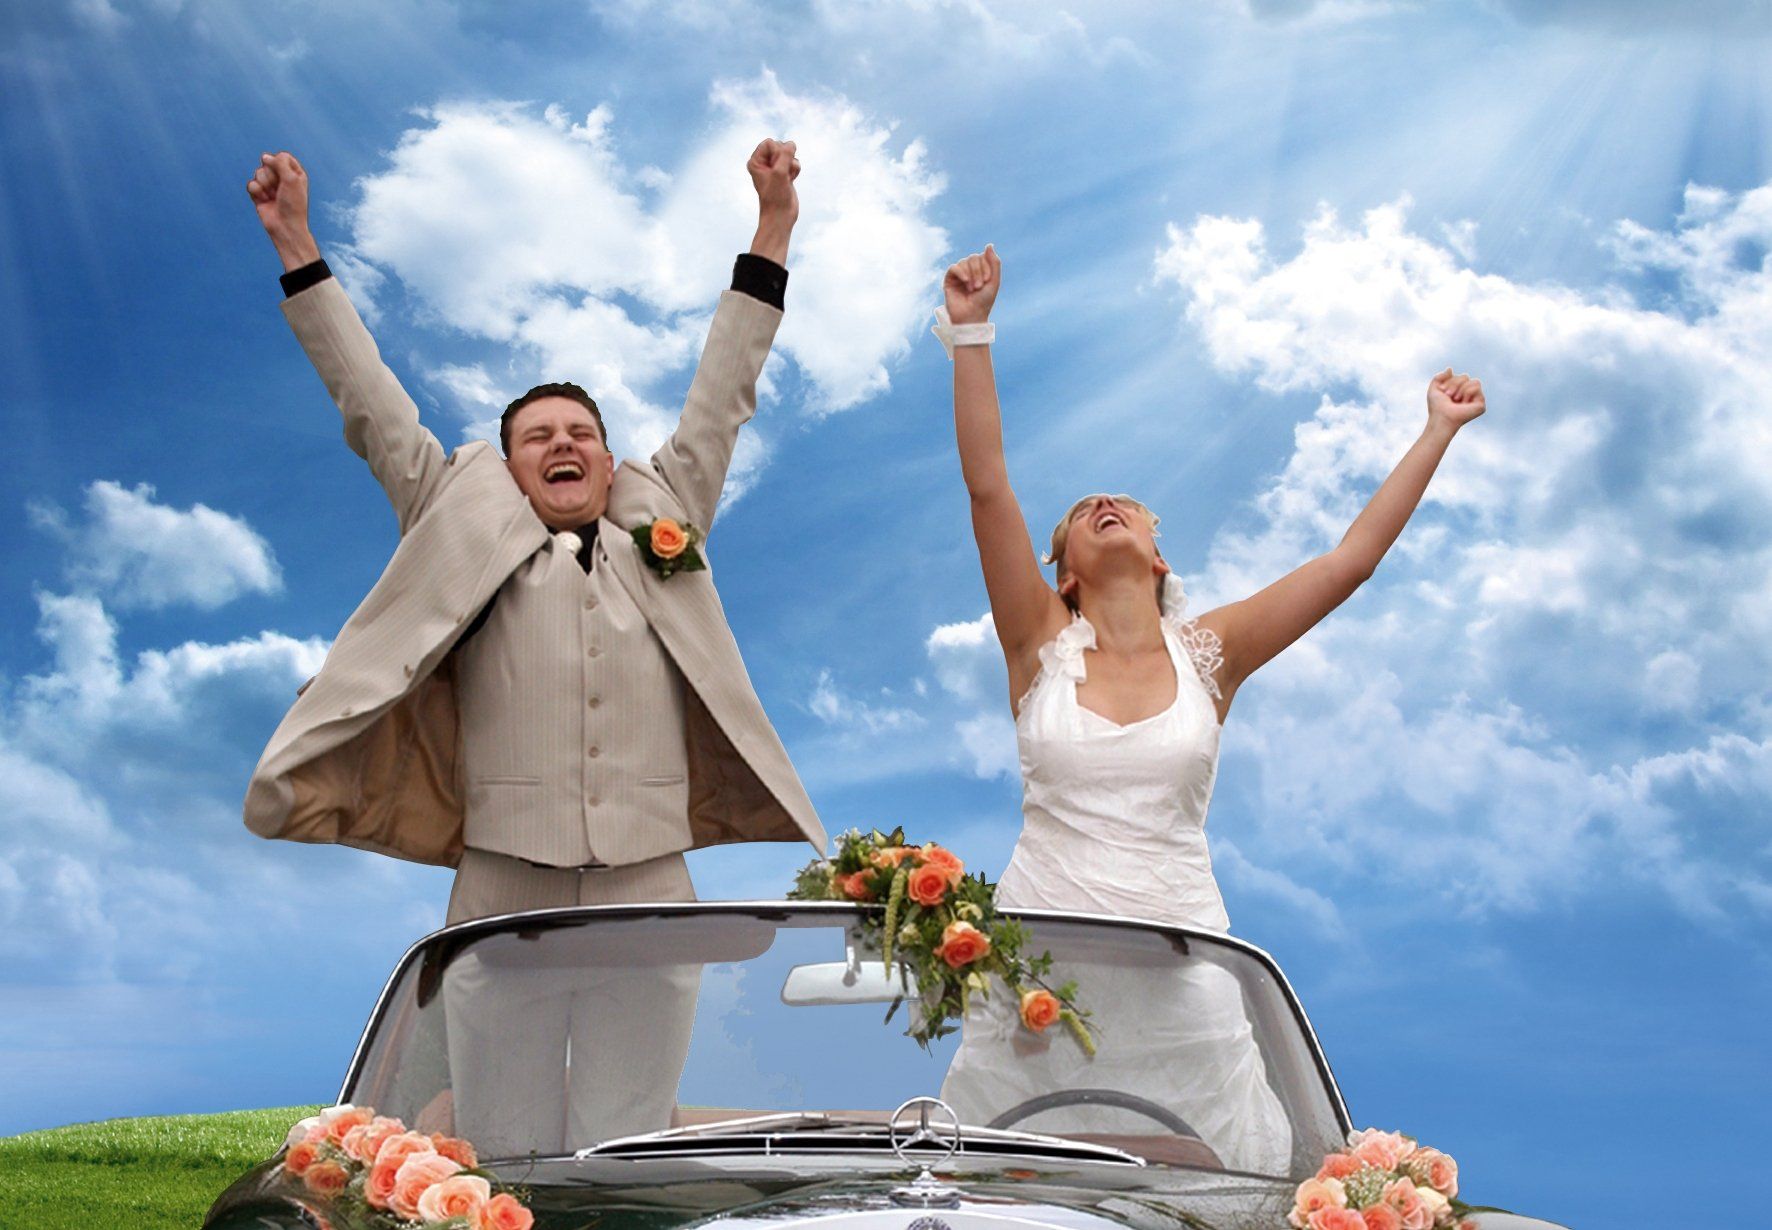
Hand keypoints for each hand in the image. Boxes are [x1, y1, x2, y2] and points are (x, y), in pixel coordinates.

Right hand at [246, 151, 318, 271]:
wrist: (285, 226)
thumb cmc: (293, 204)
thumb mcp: (292, 179)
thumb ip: (280, 163)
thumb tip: (264, 156)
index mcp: (294, 173)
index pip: (282, 156)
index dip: (280, 163)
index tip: (286, 176)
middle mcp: (282, 177)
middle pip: (267, 162)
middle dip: (272, 176)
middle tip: (280, 190)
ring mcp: (269, 185)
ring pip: (258, 172)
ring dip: (265, 186)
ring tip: (273, 197)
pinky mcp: (258, 194)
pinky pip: (251, 184)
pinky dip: (257, 192)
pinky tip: (264, 201)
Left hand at [747, 138, 798, 222]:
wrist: (781, 215)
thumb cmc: (775, 197)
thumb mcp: (780, 172)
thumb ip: (785, 155)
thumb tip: (792, 143)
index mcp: (756, 161)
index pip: (770, 142)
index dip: (777, 152)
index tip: (776, 168)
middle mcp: (764, 163)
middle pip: (780, 146)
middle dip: (786, 158)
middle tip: (782, 174)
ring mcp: (774, 168)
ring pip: (789, 154)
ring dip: (792, 165)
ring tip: (786, 178)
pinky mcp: (784, 173)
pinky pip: (794, 162)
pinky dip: (795, 170)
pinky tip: (790, 180)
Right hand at [943, 245, 999, 324]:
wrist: (972, 316)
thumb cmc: (984, 301)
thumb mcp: (994, 281)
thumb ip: (994, 262)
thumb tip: (989, 245)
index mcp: (981, 270)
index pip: (982, 257)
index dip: (986, 266)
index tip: (987, 280)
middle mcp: (969, 271)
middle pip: (973, 257)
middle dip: (978, 270)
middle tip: (979, 286)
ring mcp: (959, 275)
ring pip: (964, 262)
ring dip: (971, 274)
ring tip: (972, 289)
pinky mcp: (949, 280)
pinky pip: (953, 267)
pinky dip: (960, 272)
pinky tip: (965, 281)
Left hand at [1427, 368, 1484, 430]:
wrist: (1441, 417)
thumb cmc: (1437, 407)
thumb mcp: (1434, 389)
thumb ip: (1439, 377)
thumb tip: (1450, 369)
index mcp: (1459, 391)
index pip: (1460, 376)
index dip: (1450, 381)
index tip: (1443, 391)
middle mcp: (1468, 395)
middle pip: (1466, 377)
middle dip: (1455, 384)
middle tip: (1449, 396)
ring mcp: (1476, 400)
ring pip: (1475, 381)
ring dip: (1461, 389)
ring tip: (1456, 400)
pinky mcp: (1481, 405)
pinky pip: (1477, 387)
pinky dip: (1467, 392)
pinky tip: (1464, 404)